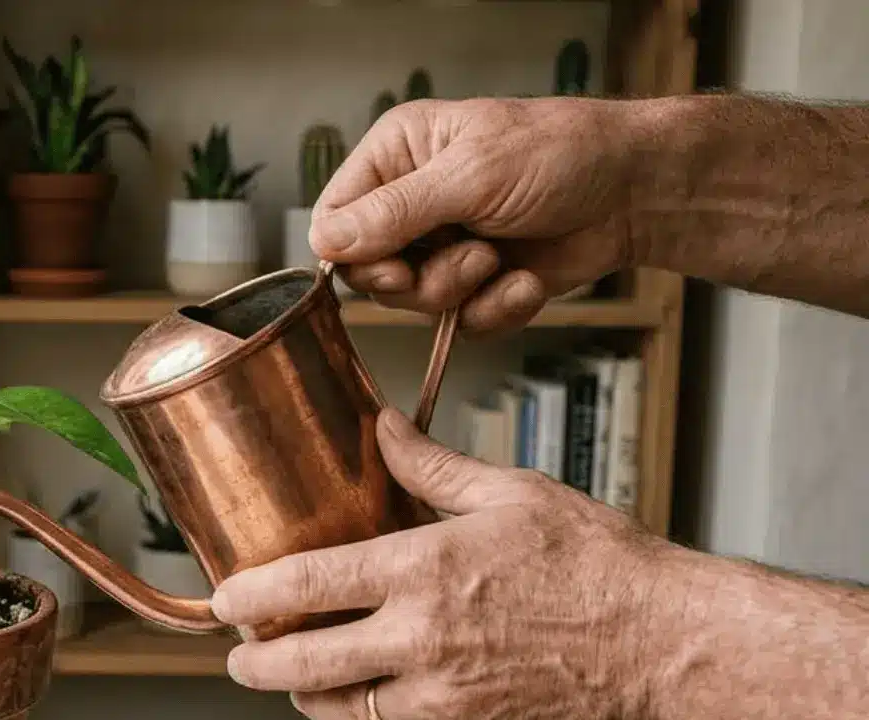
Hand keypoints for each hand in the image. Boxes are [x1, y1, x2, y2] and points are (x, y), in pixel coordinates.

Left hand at [211, 409, 675, 719]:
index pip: (305, 584)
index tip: (224, 600)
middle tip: (239, 658)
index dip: (249, 596)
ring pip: (340, 710)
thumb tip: (381, 427)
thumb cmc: (599, 564)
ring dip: (306, 696)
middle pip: (300, 665)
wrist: (668, 646)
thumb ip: (432, 468)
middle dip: (254, 663)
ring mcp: (441, 699)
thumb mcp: (513, 495)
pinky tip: (370, 695)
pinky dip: (372, 716)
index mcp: (423, 571)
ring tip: (294, 679)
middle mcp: (420, 640)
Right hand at [313, 97, 644, 332]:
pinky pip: (458, 321)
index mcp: (397, 155)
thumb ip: (395, 212)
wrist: (637, 192)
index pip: (334, 217)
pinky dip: (494, 309)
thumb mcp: (472, 175)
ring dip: (460, 293)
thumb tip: (326, 241)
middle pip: (368, 272)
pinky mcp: (477, 283)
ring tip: (499, 262)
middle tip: (466, 261)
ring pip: (412, 303)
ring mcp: (443, 244)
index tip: (392, 268)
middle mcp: (412, 201)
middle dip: (418, 280)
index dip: (354, 255)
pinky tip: (525, 281)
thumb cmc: (564, 154)